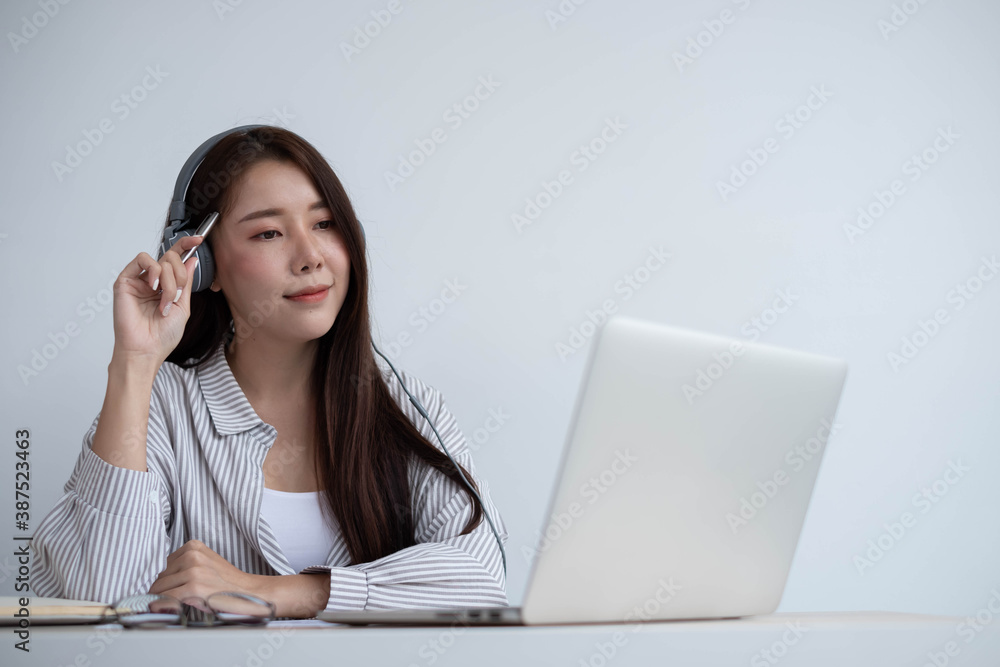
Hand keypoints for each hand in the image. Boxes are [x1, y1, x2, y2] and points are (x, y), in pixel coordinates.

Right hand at [111, 234, 203, 365]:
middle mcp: (152, 281)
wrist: (146, 349)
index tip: (199, 240)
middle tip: (178, 294)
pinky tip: (154, 286)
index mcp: (166, 286)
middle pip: (171, 259)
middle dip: (180, 275)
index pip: (176, 260)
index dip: (186, 246)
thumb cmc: (162, 335)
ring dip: (169, 279)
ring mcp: (139, 280)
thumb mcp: (183, 306)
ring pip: (160, 260)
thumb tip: (192, 260)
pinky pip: (141, 260)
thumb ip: (186, 282)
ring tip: (166, 299)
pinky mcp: (125, 280)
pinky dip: (153, 270)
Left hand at [148, 539, 260, 601]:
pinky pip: (166, 598)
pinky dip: (163, 606)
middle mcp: (193, 555)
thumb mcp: (205, 564)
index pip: (163, 563)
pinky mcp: (194, 587)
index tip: (162, 588)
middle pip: (160, 575)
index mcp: (194, 546)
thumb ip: (183, 565)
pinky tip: (168, 609)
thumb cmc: (227, 583)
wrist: (250, 592)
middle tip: (169, 599)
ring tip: (173, 605)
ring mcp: (193, 570)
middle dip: (161, 589)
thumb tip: (158, 579)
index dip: (162, 578)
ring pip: (160, 587)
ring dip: (162, 599)